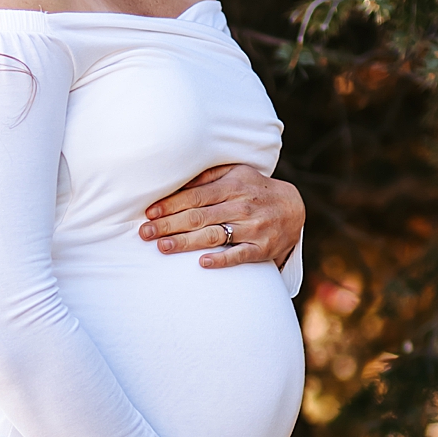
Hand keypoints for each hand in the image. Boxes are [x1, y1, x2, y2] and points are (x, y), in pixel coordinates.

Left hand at [143, 163, 304, 274]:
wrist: (292, 208)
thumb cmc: (254, 189)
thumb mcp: (236, 173)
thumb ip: (209, 176)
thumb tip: (178, 182)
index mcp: (232, 185)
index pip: (195, 195)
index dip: (171, 204)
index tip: (149, 212)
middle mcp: (241, 205)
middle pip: (199, 216)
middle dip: (169, 224)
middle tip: (145, 233)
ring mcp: (251, 228)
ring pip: (214, 236)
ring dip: (186, 242)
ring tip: (163, 247)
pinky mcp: (260, 248)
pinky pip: (238, 255)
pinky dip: (221, 260)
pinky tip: (202, 263)